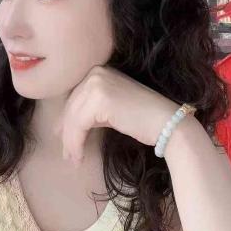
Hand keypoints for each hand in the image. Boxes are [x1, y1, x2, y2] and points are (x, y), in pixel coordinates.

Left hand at [52, 64, 179, 166]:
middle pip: (72, 106)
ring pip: (73, 117)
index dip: (67, 119)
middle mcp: (96, 72)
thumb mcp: (113, 106)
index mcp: (98, 70)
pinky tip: (78, 156)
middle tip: (66, 153)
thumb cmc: (143, 118)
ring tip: (72, 159)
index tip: (63, 137)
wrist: (167, 123)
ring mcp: (97, 83)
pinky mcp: (99, 99)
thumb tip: (65, 124)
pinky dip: (75, 142)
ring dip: (70, 141)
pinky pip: (78, 124)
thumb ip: (92, 108)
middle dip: (67, 132)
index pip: (75, 97)